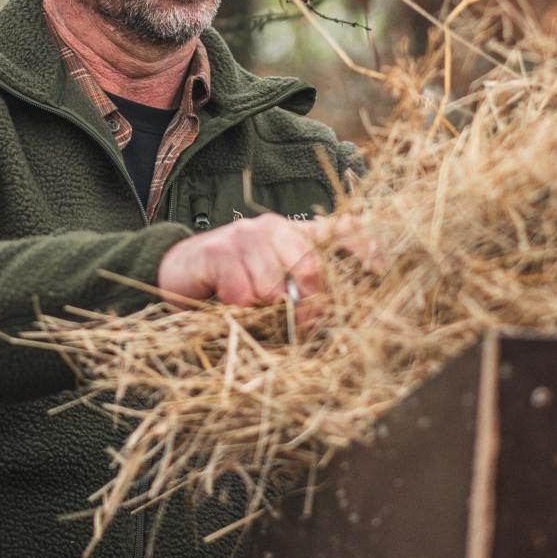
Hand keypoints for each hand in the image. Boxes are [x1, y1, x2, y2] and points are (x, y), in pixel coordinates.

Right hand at [156, 212, 381, 307]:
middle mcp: (275, 228)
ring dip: (264, 314)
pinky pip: (242, 294)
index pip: (340, 228)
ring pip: (273, 288)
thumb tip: (330, 321)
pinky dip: (238, 312)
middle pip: (311, 266)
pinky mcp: (219, 252)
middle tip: (300, 330)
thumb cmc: (231, 282)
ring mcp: (245, 236)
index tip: (379, 271)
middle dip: (310, 308)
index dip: (365, 246)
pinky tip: (227, 308)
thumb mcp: (270, 283)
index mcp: (295, 234)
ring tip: (250, 316)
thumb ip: (299, 292)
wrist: (177, 271)